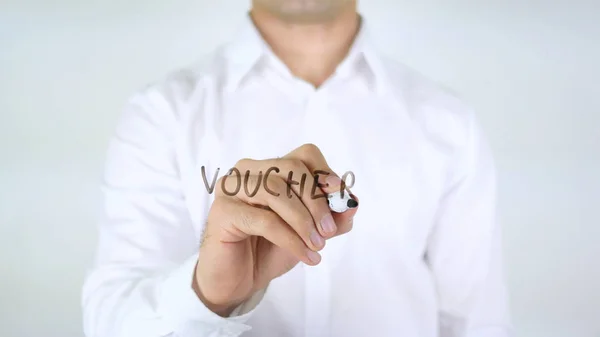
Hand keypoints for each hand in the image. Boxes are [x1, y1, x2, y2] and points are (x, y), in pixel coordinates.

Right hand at [193, 144, 357, 315]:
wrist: (238, 281)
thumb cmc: (270, 249)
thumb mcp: (309, 232)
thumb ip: (332, 217)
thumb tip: (352, 203)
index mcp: (269, 168)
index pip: (303, 155)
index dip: (325, 173)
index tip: (340, 196)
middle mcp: (248, 171)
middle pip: (291, 167)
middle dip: (316, 199)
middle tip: (328, 230)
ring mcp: (231, 188)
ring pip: (276, 190)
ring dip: (303, 220)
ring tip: (317, 245)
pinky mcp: (223, 212)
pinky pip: (264, 219)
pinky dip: (291, 239)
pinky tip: (305, 256)